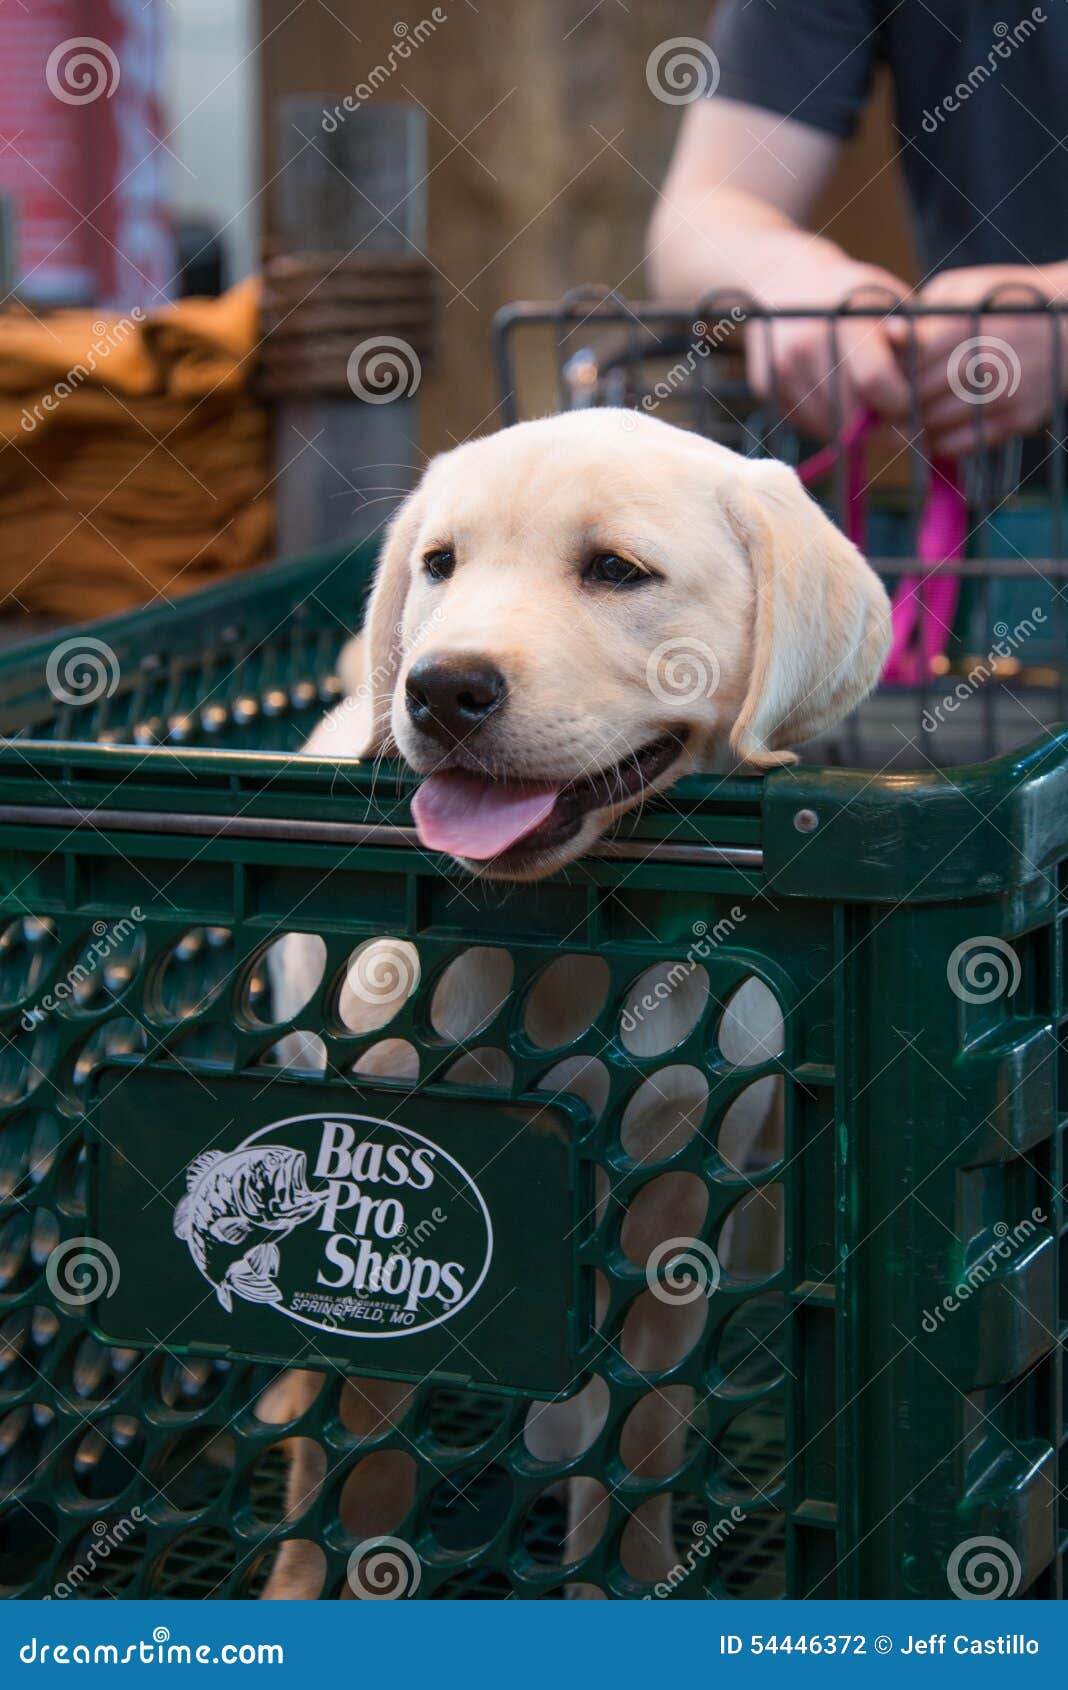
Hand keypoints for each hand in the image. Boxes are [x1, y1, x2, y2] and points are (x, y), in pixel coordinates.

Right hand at [746, 244, 911, 439]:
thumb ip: (913, 340)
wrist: (787, 277)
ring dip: (849, 428)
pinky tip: (834, 399)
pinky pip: (803, 423)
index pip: (876, 382)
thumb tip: (924, 386)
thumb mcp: (890, 301)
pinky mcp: (767, 384)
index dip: (899, 404)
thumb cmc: (853, 294)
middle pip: (851, 413)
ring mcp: (783, 366)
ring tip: (862, 405)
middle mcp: (808, 343)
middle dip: (876, 424)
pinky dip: (824, 422)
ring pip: (826, 426)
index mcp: (846, 319)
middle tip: (888, 415)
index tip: (907, 404)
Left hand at [902, 263, 1067, 457]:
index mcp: (962, 328)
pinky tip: (937, 430)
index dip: (891, 377)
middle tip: (889, 407)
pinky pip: (964, 443)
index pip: (906, 366)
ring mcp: (1003, 394)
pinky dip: (942, 442)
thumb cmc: (1005, 300)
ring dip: (918, 425)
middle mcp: (983, 363)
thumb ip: (924, 312)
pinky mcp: (1018, 419)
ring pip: (936, 424)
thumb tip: (888, 334)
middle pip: (917, 398)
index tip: (885, 379)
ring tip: (910, 418)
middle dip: (899, 404)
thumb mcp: (965, 289)